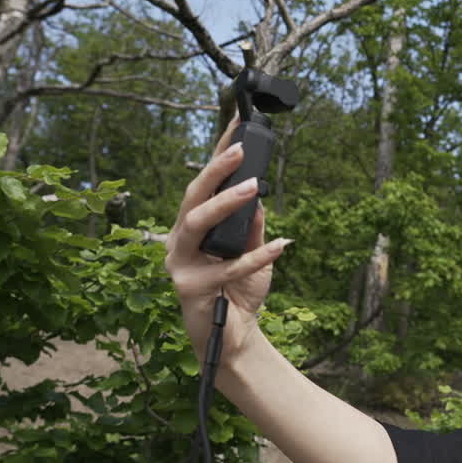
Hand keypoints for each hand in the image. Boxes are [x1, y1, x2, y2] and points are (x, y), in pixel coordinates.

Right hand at [166, 119, 289, 366]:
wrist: (233, 338)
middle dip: (215, 170)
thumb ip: (251, 226)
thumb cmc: (239, 292)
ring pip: (196, 224)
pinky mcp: (190, 288)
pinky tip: (282, 246)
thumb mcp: (253, 253)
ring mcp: (180, 264)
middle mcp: (180, 241)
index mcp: (193, 227)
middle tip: (240, 151)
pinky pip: (226, 267)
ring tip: (253, 188)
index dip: (219, 153)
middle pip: (192, 197)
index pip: (205, 184)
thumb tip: (256, 194)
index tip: (239, 124)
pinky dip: (257, 256)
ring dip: (226, 204)